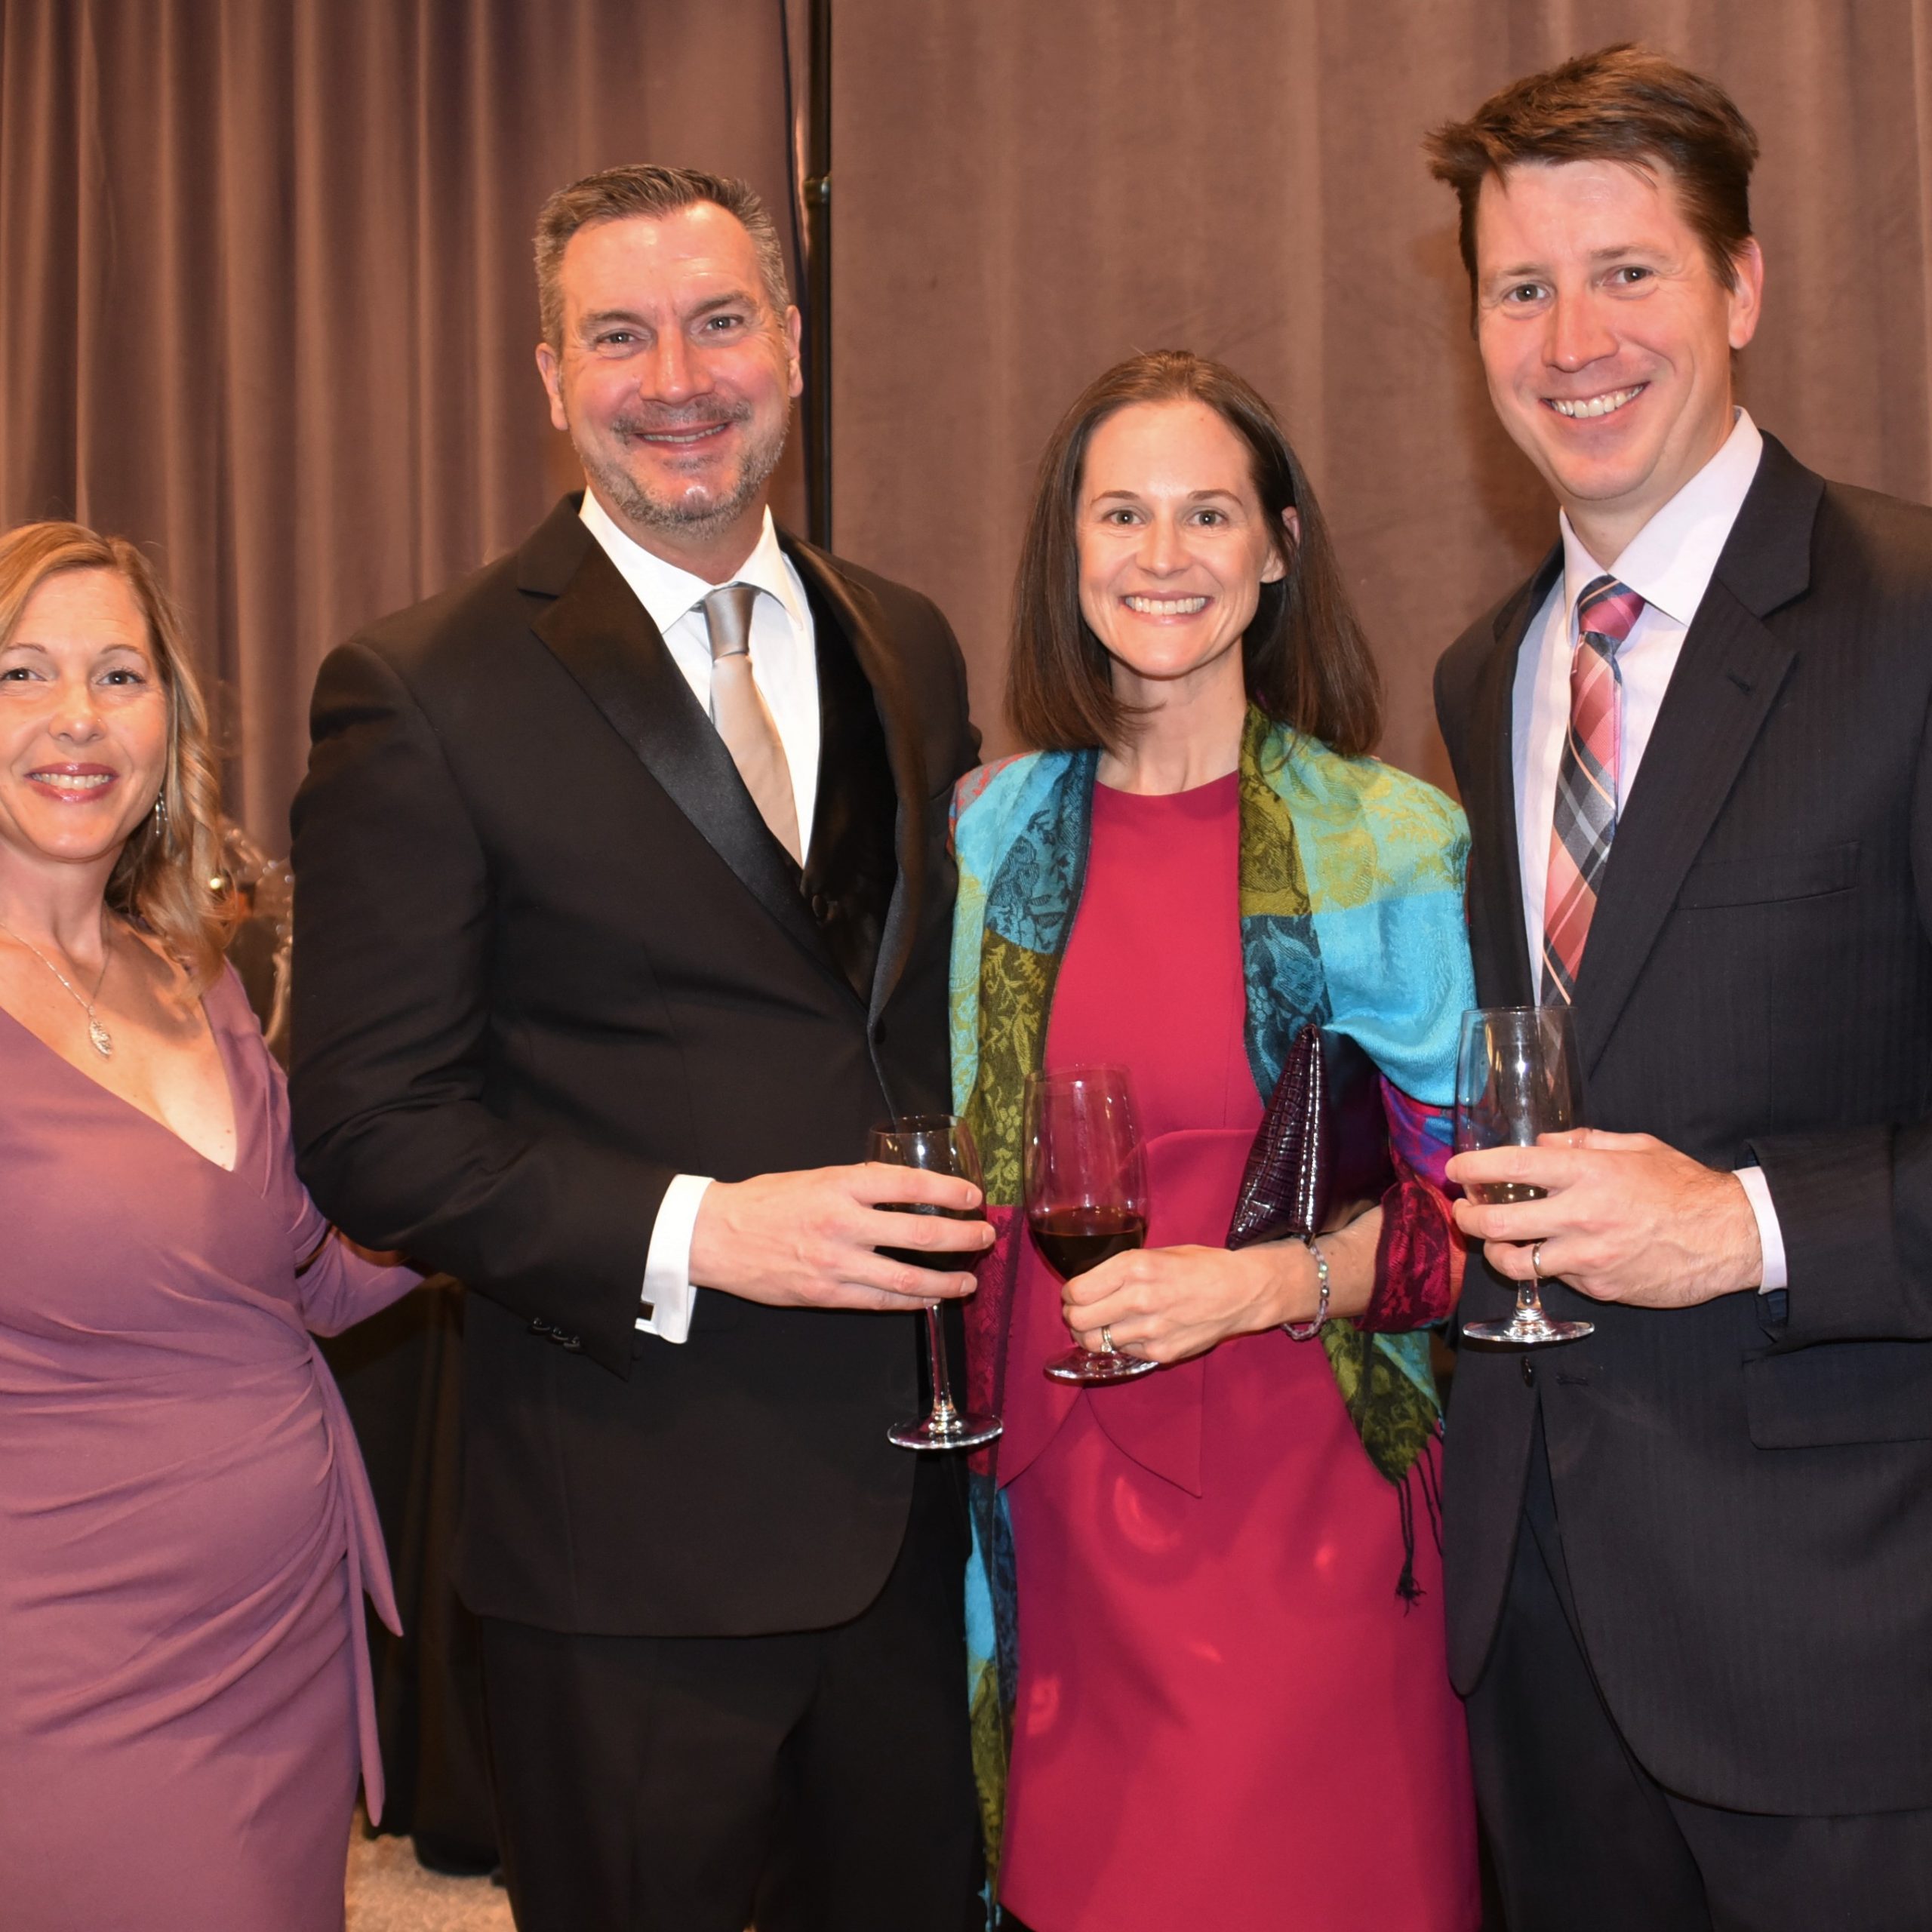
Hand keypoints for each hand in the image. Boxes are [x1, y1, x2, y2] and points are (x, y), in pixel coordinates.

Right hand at [689, 1163, 994, 1310]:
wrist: (715, 1236)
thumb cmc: (765, 1201)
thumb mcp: (815, 1177)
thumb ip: (858, 1185)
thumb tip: (904, 1191)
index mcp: (841, 1184)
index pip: (909, 1184)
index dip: (948, 1190)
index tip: (974, 1196)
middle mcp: (843, 1223)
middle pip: (918, 1232)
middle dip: (961, 1236)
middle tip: (986, 1236)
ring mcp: (836, 1263)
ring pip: (907, 1278)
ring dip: (947, 1280)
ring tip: (970, 1281)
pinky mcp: (826, 1294)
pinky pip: (880, 1302)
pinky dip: (912, 1302)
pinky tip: (932, 1299)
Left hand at [1061, 1242, 1309, 1365]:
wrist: (1240, 1292)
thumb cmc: (1199, 1266)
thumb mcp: (1157, 1253)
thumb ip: (1122, 1269)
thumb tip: (1087, 1286)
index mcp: (1135, 1267)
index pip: (1077, 1291)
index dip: (1068, 1295)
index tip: (1073, 1294)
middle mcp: (1139, 1299)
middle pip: (1078, 1320)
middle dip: (1072, 1316)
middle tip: (1079, 1312)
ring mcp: (1150, 1330)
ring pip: (1095, 1342)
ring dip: (1091, 1334)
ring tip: (1101, 1325)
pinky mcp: (1160, 1353)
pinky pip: (1122, 1353)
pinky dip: (1120, 1344)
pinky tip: (1131, 1332)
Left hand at [1447, 1130, 1761, 1307]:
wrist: (1731, 1236)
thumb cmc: (1684, 1186)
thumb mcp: (1636, 1147)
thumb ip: (1585, 1143)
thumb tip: (1544, 1143)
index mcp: (1587, 1174)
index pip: (1512, 1167)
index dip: (1473, 1168)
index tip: (1455, 1170)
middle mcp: (1581, 1216)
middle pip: (1499, 1224)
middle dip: (1468, 1219)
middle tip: (1462, 1213)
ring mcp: (1588, 1257)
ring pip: (1517, 1264)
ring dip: (1496, 1253)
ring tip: (1494, 1243)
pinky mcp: (1600, 1287)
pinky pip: (1559, 1279)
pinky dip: (1550, 1268)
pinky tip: (1555, 1255)